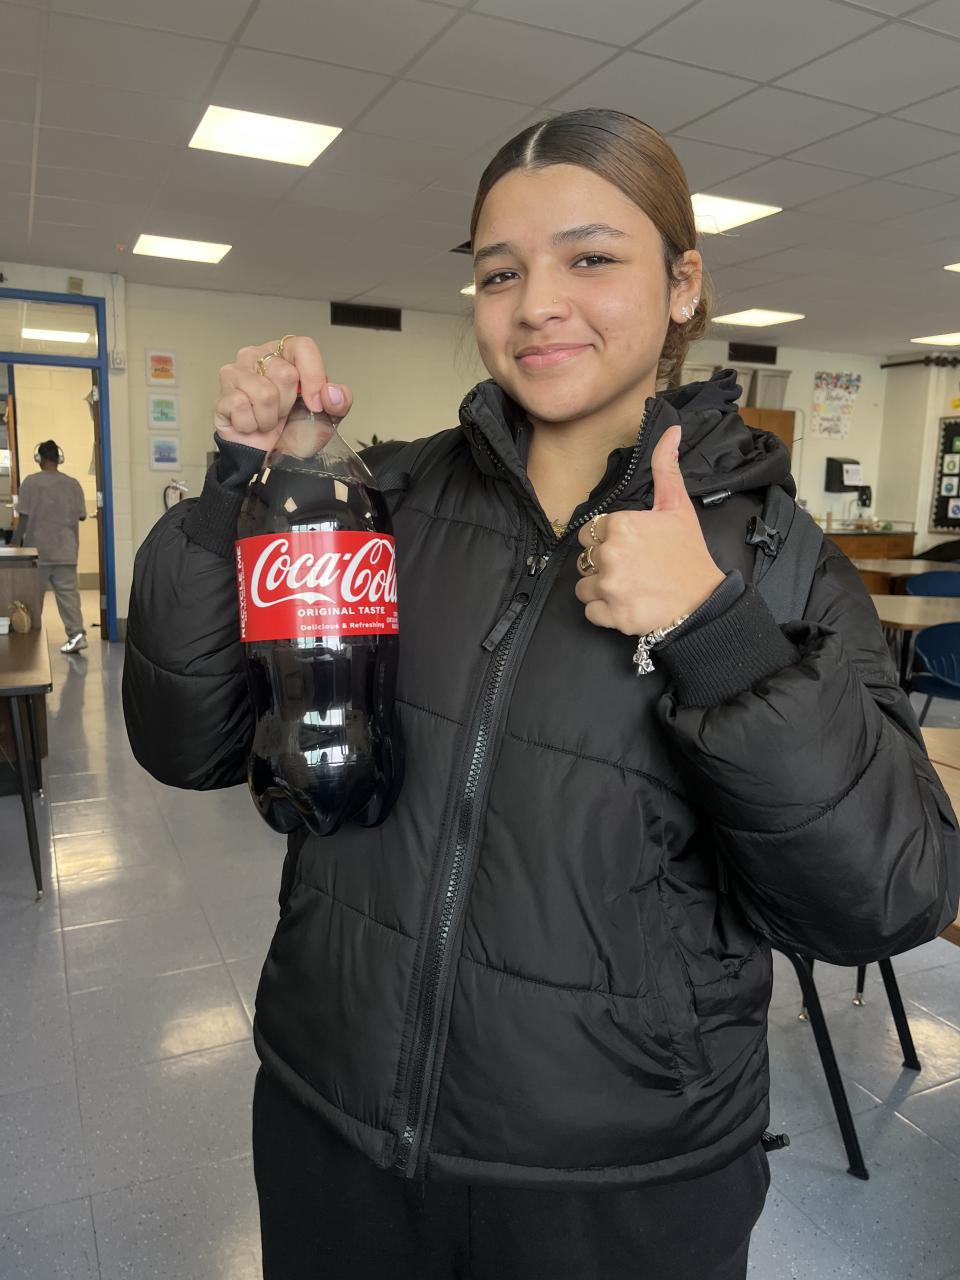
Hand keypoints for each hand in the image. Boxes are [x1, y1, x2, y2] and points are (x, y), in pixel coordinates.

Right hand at [213, 336, 353, 451]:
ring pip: (265, 393)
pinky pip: (243, 408)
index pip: (302, 347)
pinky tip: (252, 424)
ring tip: (267, 420)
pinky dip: (252, 426)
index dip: (313, 376)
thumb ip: (340, 401)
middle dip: (289, 403)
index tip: (315, 404)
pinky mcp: (222, 395)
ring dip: (270, 418)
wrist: (269, 459)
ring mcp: (235, 373)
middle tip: (283, 413)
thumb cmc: (293, 431)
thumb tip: (330, 393)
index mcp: (284, 354)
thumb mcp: (328, 416)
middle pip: (285, 373)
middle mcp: (257, 357)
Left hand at [574, 425, 724, 636]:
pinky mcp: (611, 614)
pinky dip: (604, 612)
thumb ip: (665, 469)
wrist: (704, 602)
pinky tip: (627, 604)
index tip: (629, 550)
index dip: (607, 541)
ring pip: (583, 586)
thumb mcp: (678, 507)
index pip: (591, 531)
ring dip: (600, 589)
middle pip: (585, 558)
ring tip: (629, 587)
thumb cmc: (689, 555)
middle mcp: (610, 554)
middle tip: (632, 570)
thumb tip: (671, 431)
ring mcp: (609, 586)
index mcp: (621, 525)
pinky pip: (590, 612)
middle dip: (603, 565)